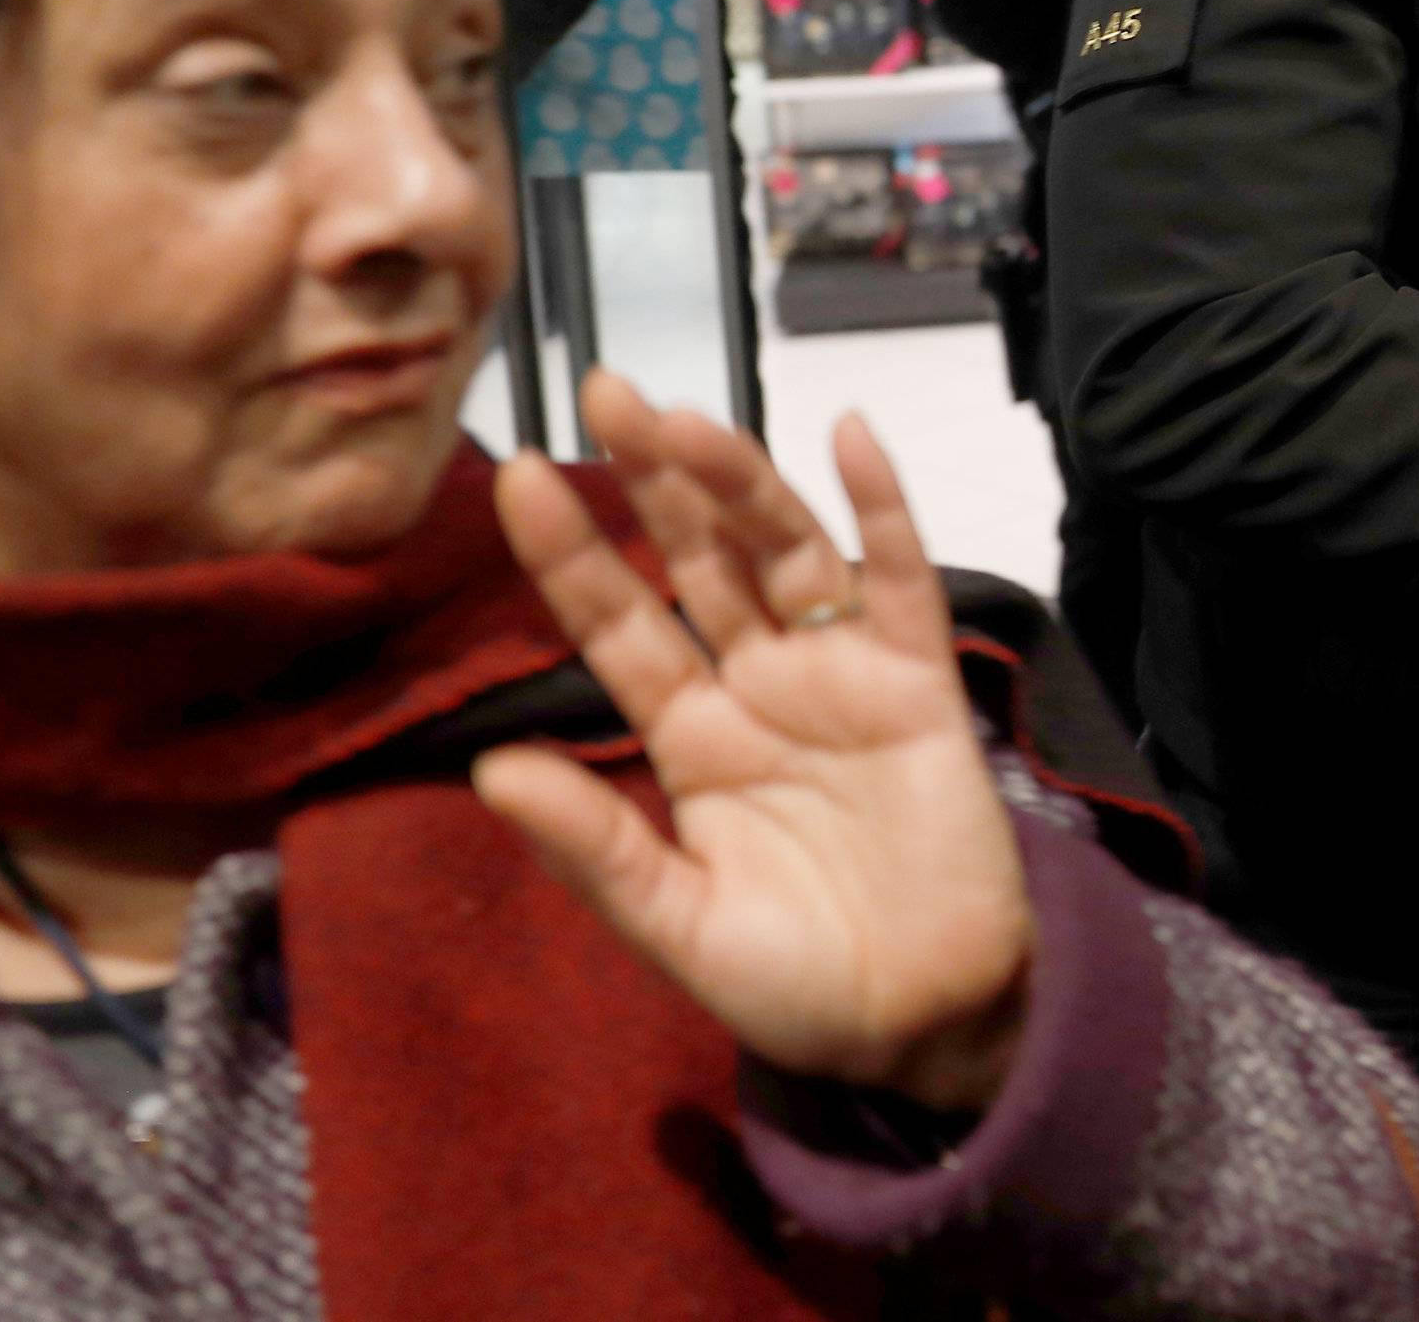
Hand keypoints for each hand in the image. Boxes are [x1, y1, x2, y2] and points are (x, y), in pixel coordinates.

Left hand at [474, 370, 1033, 1113]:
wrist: (930, 1025)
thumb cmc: (796, 983)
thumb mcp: (679, 927)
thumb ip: (595, 849)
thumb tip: (489, 771)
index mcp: (687, 734)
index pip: (616, 623)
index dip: (570, 552)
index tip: (517, 474)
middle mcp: (755, 680)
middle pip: (696, 558)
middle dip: (651, 478)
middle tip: (604, 392)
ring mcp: (838, 670)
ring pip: (783, 549)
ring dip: (740, 480)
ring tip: (688, 420)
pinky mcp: (918, 679)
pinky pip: (900, 577)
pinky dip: (880, 505)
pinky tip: (848, 436)